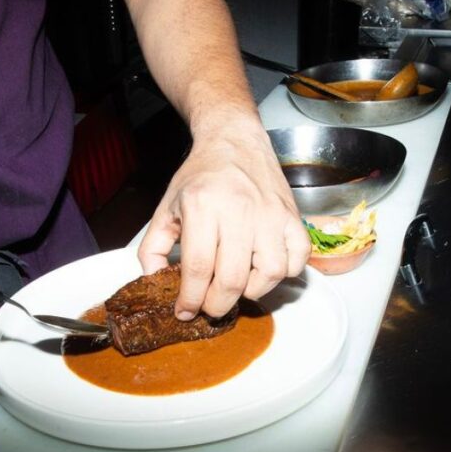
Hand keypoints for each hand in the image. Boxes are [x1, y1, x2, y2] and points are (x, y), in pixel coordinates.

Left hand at [138, 119, 309, 318]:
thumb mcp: (167, 206)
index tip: (186, 311)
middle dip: (217, 305)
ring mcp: (270, 214)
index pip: (199, 268)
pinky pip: (297, 259)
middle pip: (232, 278)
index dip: (191, 298)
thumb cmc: (202, 174)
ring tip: (237, 285)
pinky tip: (263, 267)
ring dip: (252, 291)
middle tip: (209, 306)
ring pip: (270, 274)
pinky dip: (284, 273)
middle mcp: (239, 210)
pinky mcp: (292, 216)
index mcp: (203, 206)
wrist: (234, 140)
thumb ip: (153, 246)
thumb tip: (154, 279)